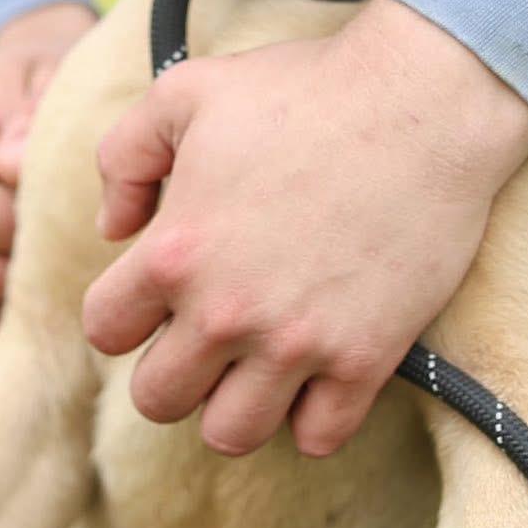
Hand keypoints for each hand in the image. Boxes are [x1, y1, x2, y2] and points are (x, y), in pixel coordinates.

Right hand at [0, 1, 96, 352]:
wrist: (28, 100)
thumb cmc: (55, 92)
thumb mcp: (60, 80)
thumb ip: (41, 114)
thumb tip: (13, 166)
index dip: (11, 230)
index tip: (61, 218)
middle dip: (8, 278)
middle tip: (63, 260)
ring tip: (49, 280)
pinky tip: (31, 298)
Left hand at [82, 0, 527, 456]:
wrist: (423, 103)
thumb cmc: (303, 90)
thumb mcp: (186, 92)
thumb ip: (125, 156)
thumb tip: (113, 228)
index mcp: (172, 253)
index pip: (104, 329)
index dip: (124, 312)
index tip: (155, 296)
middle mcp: (225, 313)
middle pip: (156, 399)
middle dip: (170, 369)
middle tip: (203, 336)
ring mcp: (297, 344)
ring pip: (230, 435)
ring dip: (232, 406)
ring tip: (253, 365)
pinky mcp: (364, 359)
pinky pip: (318, 437)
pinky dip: (310, 418)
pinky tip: (314, 375)